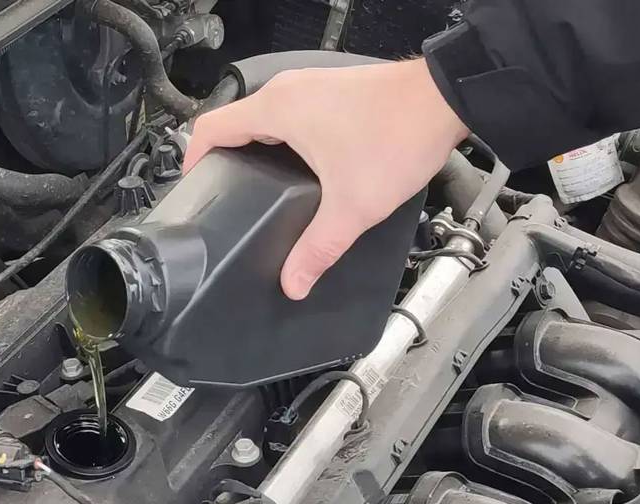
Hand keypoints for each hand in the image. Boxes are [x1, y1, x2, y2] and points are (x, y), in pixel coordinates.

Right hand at [184, 59, 468, 299]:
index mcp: (276, 110)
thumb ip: (317, 249)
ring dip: (255, 147)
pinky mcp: (331, 90)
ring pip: (263, 116)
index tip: (192, 186)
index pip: (209, 128)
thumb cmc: (400, 134)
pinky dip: (283, 136)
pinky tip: (300, 167)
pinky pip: (290, 112)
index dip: (192, 159)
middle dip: (225, 159)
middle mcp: (288, 91)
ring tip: (260, 186)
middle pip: (233, 123)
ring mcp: (310, 86)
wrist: (447, 99)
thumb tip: (292, 281)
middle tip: (227, 195)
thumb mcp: (352, 206)